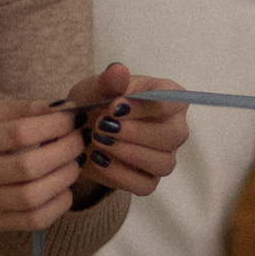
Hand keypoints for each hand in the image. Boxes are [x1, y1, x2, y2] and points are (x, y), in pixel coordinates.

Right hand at [0, 97, 87, 252]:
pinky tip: (64, 188)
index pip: (17, 134)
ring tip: (74, 163)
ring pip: (33, 197)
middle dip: (64, 151)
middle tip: (79, 141)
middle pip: (28, 167)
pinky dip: (58, 205)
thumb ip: (24, 110)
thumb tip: (64, 110)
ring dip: (64, 178)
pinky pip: (34, 220)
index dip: (52, 125)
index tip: (72, 118)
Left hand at [68, 62, 187, 197]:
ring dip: (128, 153)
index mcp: (169, 98)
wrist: (79, 133)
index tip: (113, 107)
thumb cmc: (95, 104)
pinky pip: (145, 185)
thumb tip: (118, 70)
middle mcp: (174, 128)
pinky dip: (120, 174)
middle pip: (173, 136)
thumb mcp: (96, 88)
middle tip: (102, 126)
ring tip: (98, 141)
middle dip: (136, 133)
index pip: (173, 102)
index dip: (144, 106)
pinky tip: (98, 159)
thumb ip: (108, 81)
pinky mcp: (149, 179)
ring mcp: (164, 156)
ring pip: (163, 163)